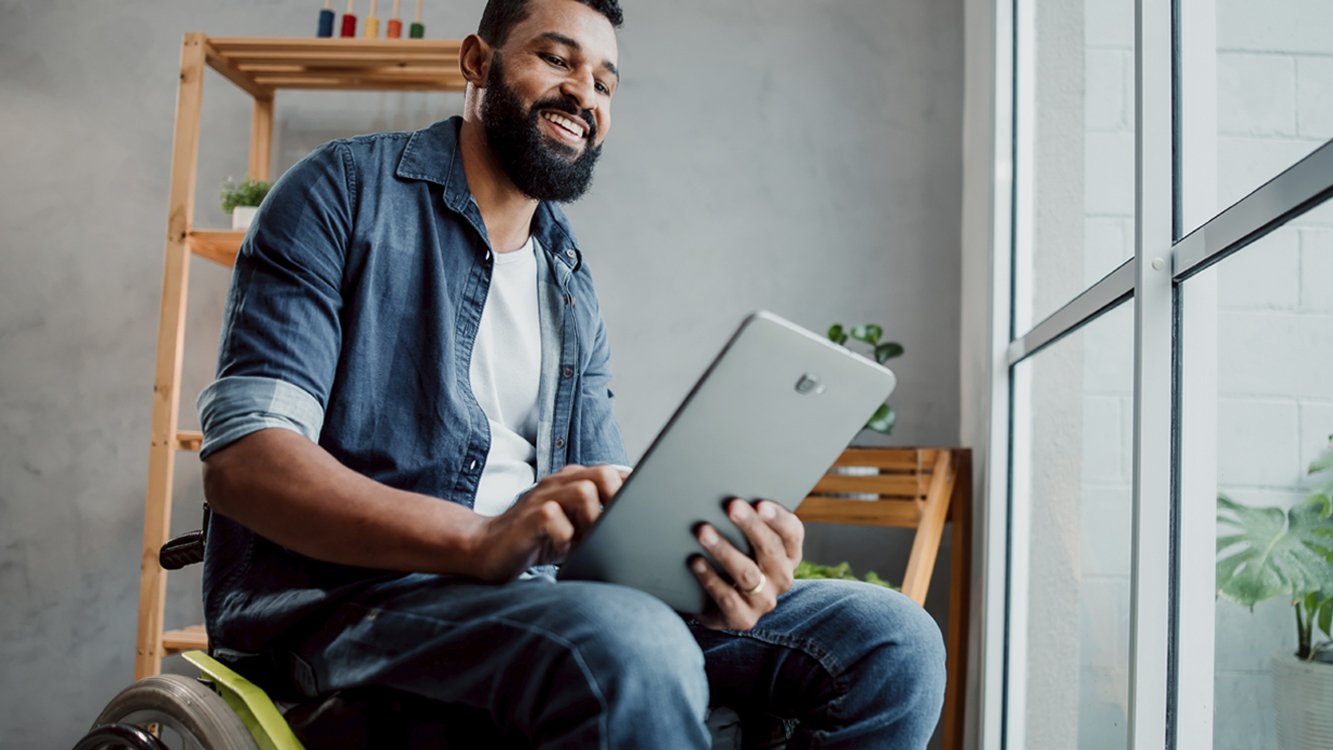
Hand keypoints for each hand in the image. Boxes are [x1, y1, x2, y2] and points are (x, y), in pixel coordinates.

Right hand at [473, 464, 626, 581]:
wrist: (485, 548)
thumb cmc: (536, 540)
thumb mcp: (574, 528)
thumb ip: (598, 520)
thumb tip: (637, 528)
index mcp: (573, 482)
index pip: (613, 473)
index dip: (631, 490)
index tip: (640, 512)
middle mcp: (558, 484)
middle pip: (603, 474)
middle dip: (615, 501)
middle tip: (612, 529)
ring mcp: (542, 497)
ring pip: (583, 492)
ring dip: (592, 521)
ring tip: (585, 542)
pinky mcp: (528, 517)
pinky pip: (554, 518)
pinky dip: (564, 537)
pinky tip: (561, 550)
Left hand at [689, 498, 804, 629]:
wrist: (718, 604)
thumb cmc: (734, 558)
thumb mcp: (747, 542)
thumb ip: (747, 522)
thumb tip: (727, 495)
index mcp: (789, 554)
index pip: (792, 532)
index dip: (777, 518)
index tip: (759, 503)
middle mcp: (782, 577)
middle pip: (770, 549)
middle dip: (750, 526)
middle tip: (730, 506)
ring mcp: (765, 601)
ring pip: (748, 574)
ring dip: (725, 550)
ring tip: (703, 531)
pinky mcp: (744, 619)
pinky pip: (728, 599)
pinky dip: (710, 578)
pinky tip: (695, 561)